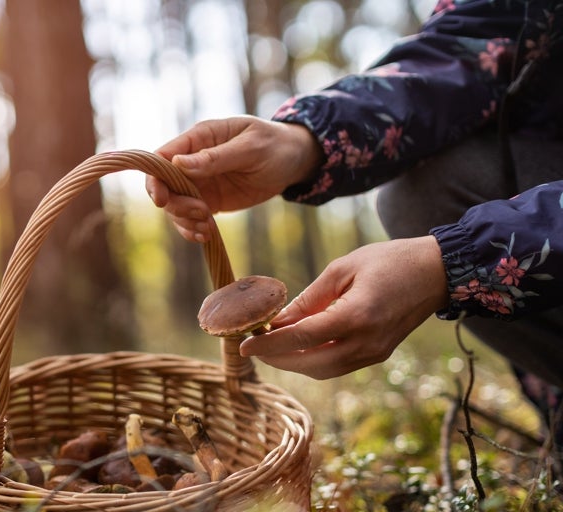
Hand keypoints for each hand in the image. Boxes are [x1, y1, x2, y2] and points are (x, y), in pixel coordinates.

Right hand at [146, 116, 321, 242]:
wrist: (293, 161)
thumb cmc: (274, 145)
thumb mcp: (250, 148)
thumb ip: (215, 157)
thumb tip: (178, 164)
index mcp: (199, 138)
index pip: (162, 157)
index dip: (155, 179)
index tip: (162, 200)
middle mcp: (191, 161)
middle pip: (164, 186)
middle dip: (175, 205)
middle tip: (201, 213)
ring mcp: (199, 182)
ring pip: (174, 206)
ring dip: (185, 220)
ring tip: (208, 228)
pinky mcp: (208, 201)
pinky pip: (189, 218)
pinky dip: (192, 229)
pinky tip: (207, 235)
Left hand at [239, 236, 449, 379]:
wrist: (437, 272)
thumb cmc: (388, 260)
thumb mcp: (341, 269)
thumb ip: (308, 299)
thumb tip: (277, 321)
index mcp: (356, 316)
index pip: (301, 338)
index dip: (269, 343)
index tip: (244, 344)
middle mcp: (366, 342)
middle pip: (310, 363)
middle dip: (276, 358)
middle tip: (252, 345)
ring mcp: (375, 353)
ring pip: (323, 370)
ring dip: (293, 363)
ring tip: (270, 346)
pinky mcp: (378, 355)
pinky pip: (338, 366)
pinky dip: (313, 360)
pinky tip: (297, 346)